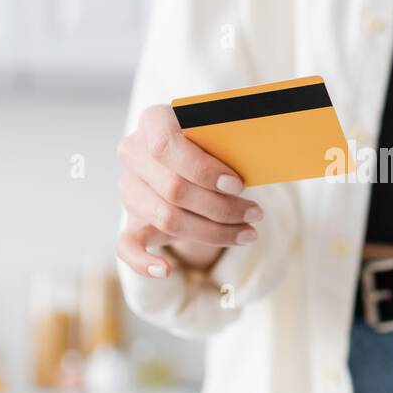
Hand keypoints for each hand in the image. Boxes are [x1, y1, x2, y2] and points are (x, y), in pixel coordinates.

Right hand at [116, 104, 262, 277]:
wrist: (186, 164)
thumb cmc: (211, 145)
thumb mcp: (221, 133)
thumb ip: (232, 140)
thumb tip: (264, 155)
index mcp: (153, 121)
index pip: (167, 146)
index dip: (203, 169)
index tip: (238, 185)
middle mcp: (133, 153)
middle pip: (174, 189)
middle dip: (221, 207)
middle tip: (256, 213)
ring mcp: (129, 189)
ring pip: (168, 218)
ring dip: (213, 232)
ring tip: (248, 233)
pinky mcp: (131, 220)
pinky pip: (127, 247)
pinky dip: (144, 262)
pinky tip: (165, 271)